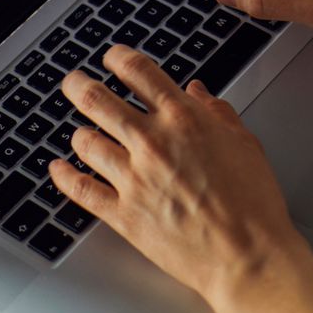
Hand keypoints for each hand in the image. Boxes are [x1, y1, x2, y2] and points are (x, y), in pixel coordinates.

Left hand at [52, 48, 303, 304]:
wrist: (247, 256)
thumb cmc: (253, 204)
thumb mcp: (245, 144)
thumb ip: (217, 113)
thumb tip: (197, 92)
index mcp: (184, 120)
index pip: (138, 72)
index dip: (118, 57)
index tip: (111, 57)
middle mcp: (153, 143)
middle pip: (98, 100)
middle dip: (78, 85)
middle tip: (73, 82)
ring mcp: (134, 179)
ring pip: (85, 142)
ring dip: (79, 133)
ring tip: (79, 132)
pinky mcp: (123, 215)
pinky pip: (80, 189)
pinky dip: (64, 176)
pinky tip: (59, 169)